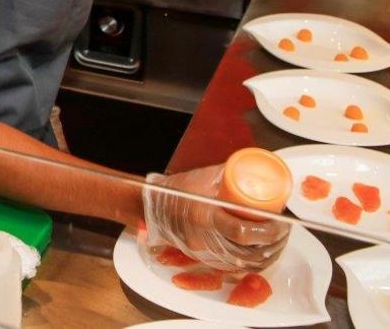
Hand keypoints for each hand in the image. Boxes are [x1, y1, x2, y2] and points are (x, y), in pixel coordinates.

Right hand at [143, 165, 290, 272]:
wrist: (155, 204)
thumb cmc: (181, 188)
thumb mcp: (209, 176)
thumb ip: (235, 175)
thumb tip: (263, 174)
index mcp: (206, 216)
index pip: (244, 233)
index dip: (269, 231)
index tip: (281, 222)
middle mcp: (205, 238)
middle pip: (249, 252)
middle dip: (275, 243)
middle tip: (284, 229)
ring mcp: (205, 252)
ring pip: (246, 263)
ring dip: (268, 254)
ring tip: (277, 239)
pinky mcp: (206, 258)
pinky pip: (236, 266)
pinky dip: (254, 262)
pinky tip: (263, 252)